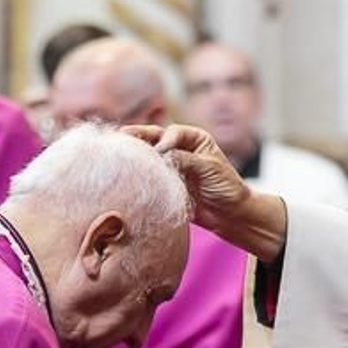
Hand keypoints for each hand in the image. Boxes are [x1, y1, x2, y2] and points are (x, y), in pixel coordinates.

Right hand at [121, 124, 287, 259]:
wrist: (230, 215)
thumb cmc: (227, 188)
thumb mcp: (209, 169)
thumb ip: (187, 159)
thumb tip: (162, 154)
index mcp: (194, 139)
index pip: (173, 133)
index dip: (164, 140)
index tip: (159, 152)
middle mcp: (180, 148)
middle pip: (155, 138)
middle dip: (138, 136)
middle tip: (122, 136)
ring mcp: (171, 166)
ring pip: (148, 156)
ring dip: (135, 154)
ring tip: (118, 151)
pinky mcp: (164, 183)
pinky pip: (149, 176)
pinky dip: (138, 174)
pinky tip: (125, 173)